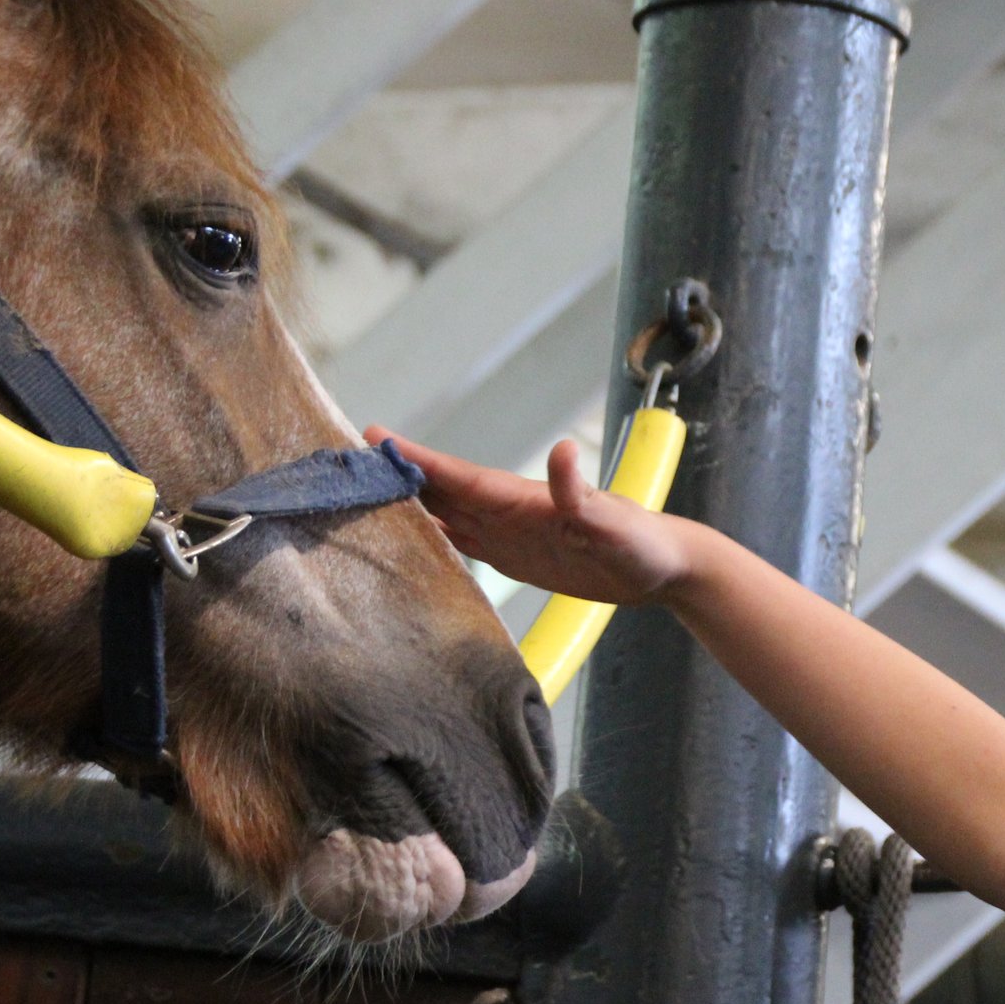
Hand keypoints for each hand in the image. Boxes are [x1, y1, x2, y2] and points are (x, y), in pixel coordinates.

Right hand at [370, 428, 695, 605]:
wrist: (660, 566)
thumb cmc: (641, 542)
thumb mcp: (611, 519)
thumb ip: (579, 491)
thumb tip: (561, 451)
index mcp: (520, 498)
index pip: (457, 475)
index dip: (416, 458)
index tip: (373, 437)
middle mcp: (505, 509)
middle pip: (438, 488)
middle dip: (393, 474)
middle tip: (344, 462)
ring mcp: (505, 531)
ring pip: (443, 511)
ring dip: (405, 502)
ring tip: (360, 494)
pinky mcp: (511, 555)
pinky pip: (460, 541)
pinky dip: (429, 534)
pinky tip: (405, 536)